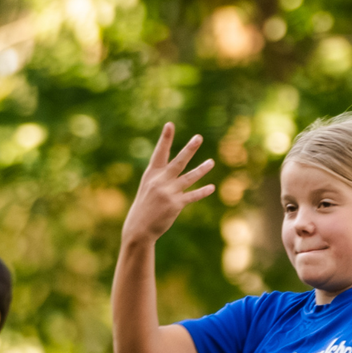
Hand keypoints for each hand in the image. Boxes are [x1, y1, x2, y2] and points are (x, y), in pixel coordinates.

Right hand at [120, 124, 215, 246]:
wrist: (139, 228)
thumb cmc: (145, 206)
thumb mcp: (148, 187)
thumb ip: (161, 176)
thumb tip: (178, 168)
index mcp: (152, 174)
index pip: (160, 153)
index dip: (165, 139)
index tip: (170, 124)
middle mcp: (160, 181)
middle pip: (178, 162)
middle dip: (189, 149)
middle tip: (198, 137)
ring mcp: (168, 192)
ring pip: (189, 178)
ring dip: (202, 169)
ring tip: (212, 162)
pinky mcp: (176, 204)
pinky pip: (192, 196)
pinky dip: (202, 192)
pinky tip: (211, 187)